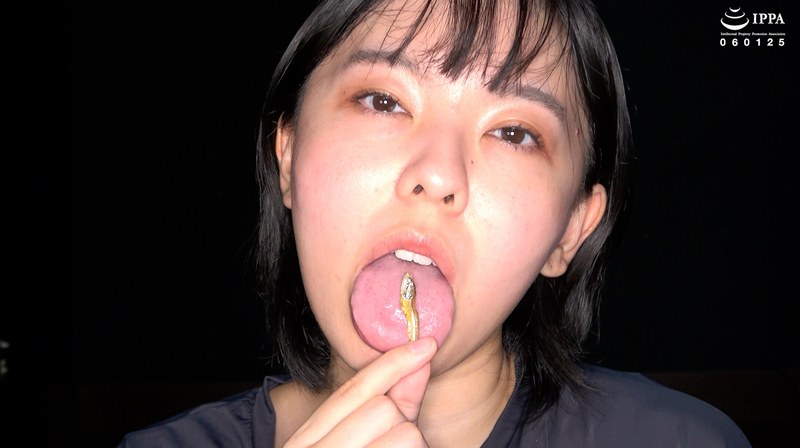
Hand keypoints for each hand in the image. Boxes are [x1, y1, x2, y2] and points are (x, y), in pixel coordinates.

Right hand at [284, 337, 436, 446]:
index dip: (392, 364)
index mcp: (306, 440)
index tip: (426, 345)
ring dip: (412, 446)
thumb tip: (421, 360)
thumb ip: (395, 405)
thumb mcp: (359, 442)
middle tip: (391, 443)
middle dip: (403, 423)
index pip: (352, 390)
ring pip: (407, 434)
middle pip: (384, 408)